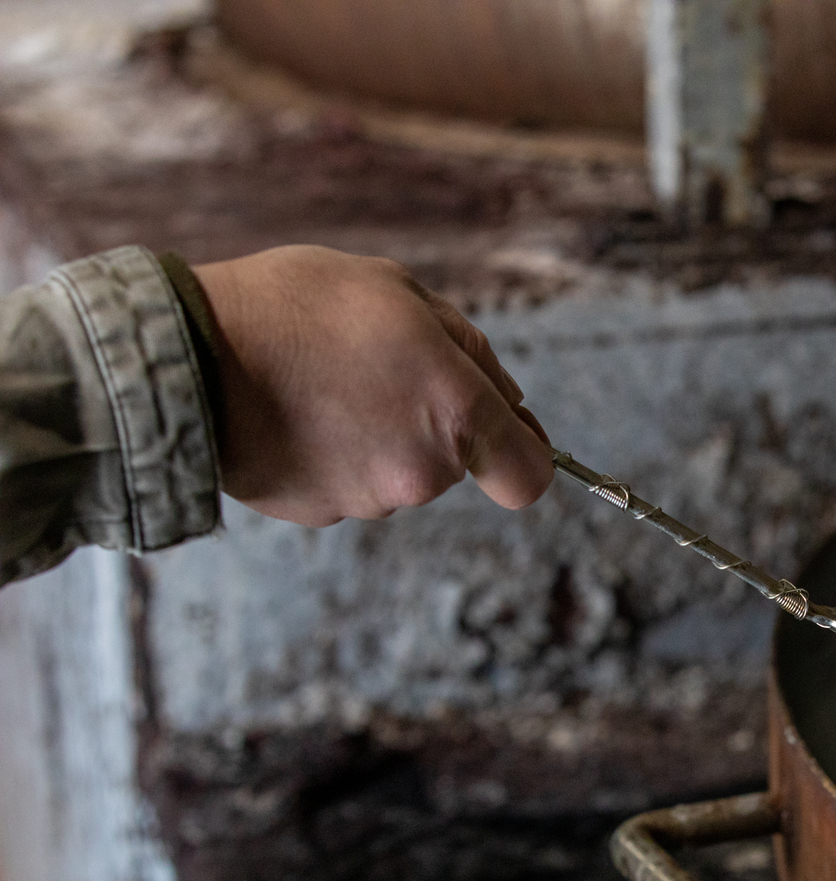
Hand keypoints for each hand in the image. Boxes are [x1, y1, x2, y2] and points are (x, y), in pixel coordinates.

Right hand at [192, 245, 552, 526]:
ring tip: (324, 381)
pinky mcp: (318, 513)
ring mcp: (367, 499)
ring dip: (379, 435)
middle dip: (430, 421)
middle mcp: (421, 471)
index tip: (508, 438)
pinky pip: (348, 482)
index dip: (524, 455)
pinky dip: (334, 454)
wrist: (186, 355)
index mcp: (456, 413)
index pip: (529, 475)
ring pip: (398, 472)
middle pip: (454, 462)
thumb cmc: (298, 307)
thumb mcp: (400, 292)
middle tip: (375, 366)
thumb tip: (504, 395)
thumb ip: (468, 348)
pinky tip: (296, 410)